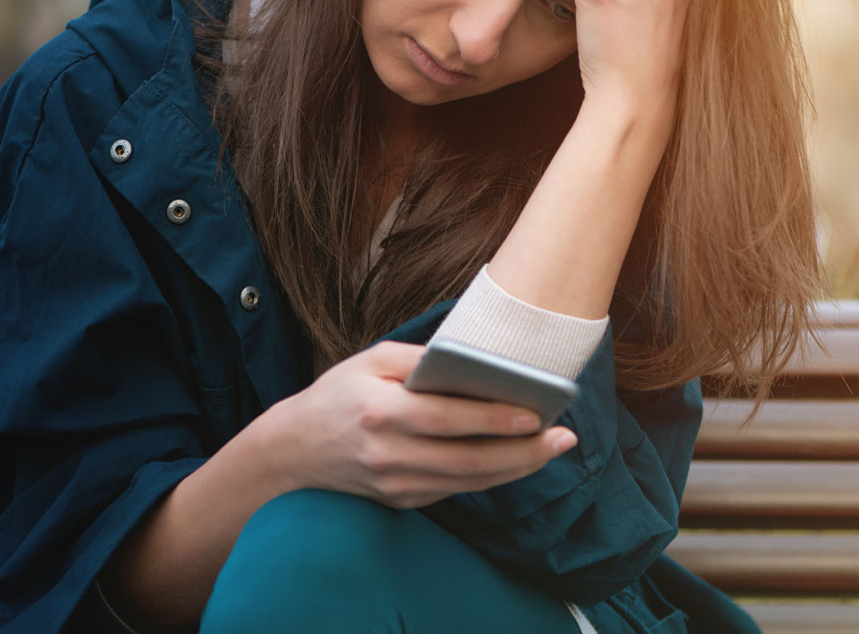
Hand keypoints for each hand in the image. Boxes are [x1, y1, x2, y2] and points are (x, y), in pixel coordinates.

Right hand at [262, 341, 575, 509]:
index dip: (496, 418)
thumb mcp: (371, 361)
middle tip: (564, 438)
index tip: (537, 414)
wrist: (293, 452)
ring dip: (516, 468)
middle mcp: (389, 455)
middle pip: (468, 459)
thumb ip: (421, 359)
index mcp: (381, 413)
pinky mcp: (402, 501)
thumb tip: (475, 358)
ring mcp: (396, 484)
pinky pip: (455, 489)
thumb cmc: (338, 395)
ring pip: (468, 480)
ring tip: (553, 449)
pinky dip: (491, 477)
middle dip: (523, 452)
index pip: (450, 419)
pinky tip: (519, 461)